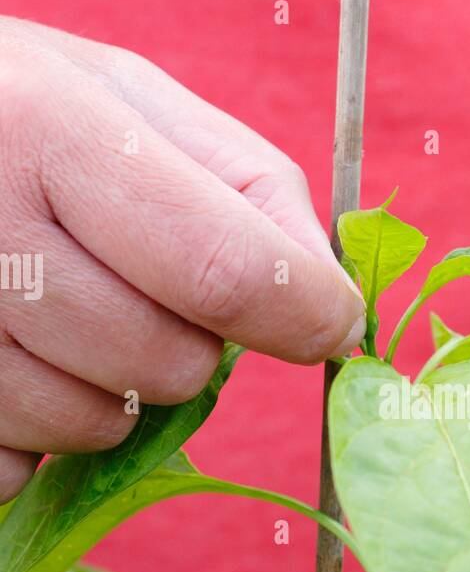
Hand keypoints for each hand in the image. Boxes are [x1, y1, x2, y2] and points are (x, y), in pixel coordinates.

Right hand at [0, 19, 365, 501]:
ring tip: (63, 315)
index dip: (303, 312)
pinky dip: (36, 435)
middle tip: (142, 287)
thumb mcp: (127, 100)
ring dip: (114, 392)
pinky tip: (9, 356)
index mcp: (48, 130)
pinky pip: (19, 471)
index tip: (330, 321)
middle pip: (168, 364)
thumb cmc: (19, 111)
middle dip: (190, 342)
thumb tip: (334, 309)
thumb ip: (248, 183)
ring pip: (98, 429)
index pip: (223, 270)